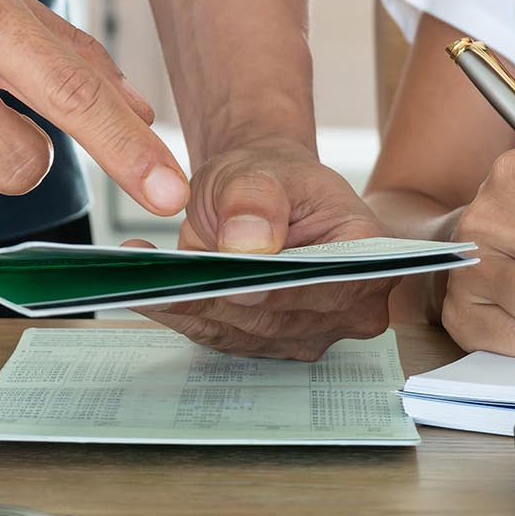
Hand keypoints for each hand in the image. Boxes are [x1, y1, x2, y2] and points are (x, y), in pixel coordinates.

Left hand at [135, 141, 393, 358]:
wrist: (263, 195)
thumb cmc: (273, 179)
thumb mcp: (261, 170)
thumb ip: (255, 200)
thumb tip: (246, 241)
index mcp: (371, 255)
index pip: (323, 284)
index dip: (275, 286)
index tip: (227, 280)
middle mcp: (352, 304)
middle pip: (280, 316)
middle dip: (220, 298)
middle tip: (165, 278)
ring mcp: (314, 331)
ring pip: (245, 333)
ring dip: (191, 308)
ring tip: (143, 278)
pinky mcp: (272, 344)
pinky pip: (222, 337)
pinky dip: (183, 315)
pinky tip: (148, 292)